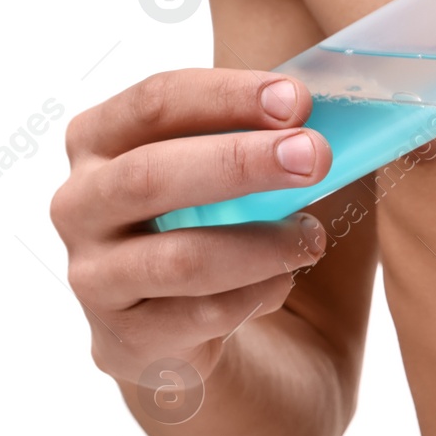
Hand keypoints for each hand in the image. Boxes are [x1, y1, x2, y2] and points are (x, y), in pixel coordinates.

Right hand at [51, 69, 332, 385]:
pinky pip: (197, 318)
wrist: (203, 337)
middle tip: (316, 156)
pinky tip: (285, 282)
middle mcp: (79, 204)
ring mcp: (93, 277)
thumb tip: (356, 111)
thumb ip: (276, 135)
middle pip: (151, 175)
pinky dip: (254, 297)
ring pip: (178, 259)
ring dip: (261, 244)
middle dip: (241, 162)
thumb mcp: (242, 171)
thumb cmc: (229, 226)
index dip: (226, 94)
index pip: (154, 102)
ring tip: (315, 237)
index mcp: (101, 141)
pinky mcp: (122, 341)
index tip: (299, 99)